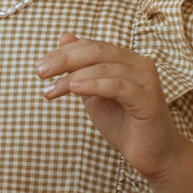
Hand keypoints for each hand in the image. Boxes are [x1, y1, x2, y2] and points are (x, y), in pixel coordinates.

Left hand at [36, 35, 174, 182]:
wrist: (153, 155)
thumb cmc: (124, 125)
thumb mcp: (94, 95)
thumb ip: (81, 70)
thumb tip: (64, 37)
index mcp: (126, 60)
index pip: (92, 46)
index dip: (64, 53)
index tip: (40, 67)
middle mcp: (139, 64)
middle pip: (97, 51)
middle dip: (64, 60)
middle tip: (40, 72)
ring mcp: (147, 80)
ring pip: (105, 68)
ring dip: (73, 78)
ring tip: (51, 90)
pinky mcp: (149, 99)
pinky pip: (118, 86)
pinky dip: (94, 85)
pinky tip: (74, 90)